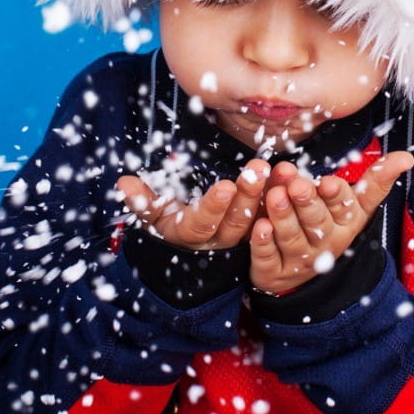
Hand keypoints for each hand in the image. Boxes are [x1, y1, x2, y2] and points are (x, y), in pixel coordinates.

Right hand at [116, 159, 270, 249]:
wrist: (187, 244)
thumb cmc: (166, 220)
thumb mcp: (152, 214)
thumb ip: (142, 201)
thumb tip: (124, 186)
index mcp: (190, 234)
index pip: (203, 222)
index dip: (214, 206)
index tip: (226, 186)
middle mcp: (217, 239)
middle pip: (235, 221)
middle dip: (247, 195)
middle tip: (258, 169)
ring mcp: (238, 236)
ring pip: (256, 219)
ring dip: (266, 195)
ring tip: (276, 169)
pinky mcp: (255, 229)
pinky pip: (270, 215)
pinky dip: (279, 198)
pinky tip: (288, 177)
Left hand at [249, 152, 413, 294]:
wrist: (302, 274)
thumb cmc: (328, 224)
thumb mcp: (355, 205)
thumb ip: (376, 181)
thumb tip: (406, 157)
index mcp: (344, 224)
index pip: (344, 208)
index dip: (336, 196)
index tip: (327, 182)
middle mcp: (324, 243)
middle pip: (316, 223)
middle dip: (307, 203)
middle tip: (297, 185)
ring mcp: (299, 260)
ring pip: (291, 238)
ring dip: (283, 217)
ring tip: (274, 196)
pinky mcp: (273, 272)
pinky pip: (268, 259)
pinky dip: (263, 244)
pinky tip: (259, 226)